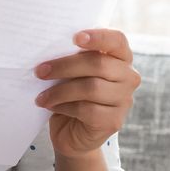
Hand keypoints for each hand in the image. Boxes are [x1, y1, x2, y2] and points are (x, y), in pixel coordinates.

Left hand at [34, 28, 141, 158]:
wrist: (73, 133)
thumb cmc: (72, 95)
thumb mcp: (73, 73)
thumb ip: (73, 58)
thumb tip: (50, 49)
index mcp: (121, 58)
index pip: (117, 41)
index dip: (98, 37)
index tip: (75, 37)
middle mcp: (129, 77)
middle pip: (99, 64)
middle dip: (65, 66)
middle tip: (40, 71)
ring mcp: (124, 100)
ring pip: (91, 88)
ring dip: (60, 91)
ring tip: (42, 96)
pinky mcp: (113, 121)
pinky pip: (87, 110)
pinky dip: (65, 107)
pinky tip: (52, 107)